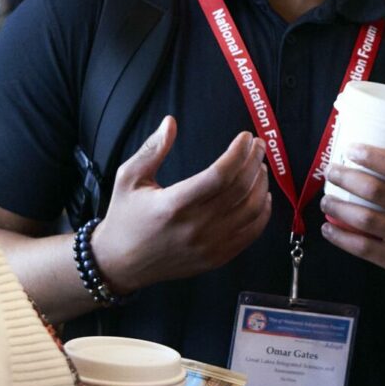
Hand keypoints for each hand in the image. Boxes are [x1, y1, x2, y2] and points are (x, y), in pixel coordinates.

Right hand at [93, 118, 271, 292]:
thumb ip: (152, 149)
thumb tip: (171, 122)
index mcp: (174, 204)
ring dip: (260, 184)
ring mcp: (209, 245)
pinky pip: (250, 233)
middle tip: (258, 145)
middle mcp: (195, 227)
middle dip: (254, 161)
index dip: (238, 153)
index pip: (219, 175)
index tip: (246, 137)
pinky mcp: (216, 258)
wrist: (122, 263)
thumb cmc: (125, 217)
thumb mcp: (128, 178)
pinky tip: (262, 195)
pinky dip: (262, 212)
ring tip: (259, 166)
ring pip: (250, 210)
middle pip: (240, 189)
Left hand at [318, 145, 384, 295]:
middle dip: (346, 178)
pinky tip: (329, 229)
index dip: (372, 156)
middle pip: (375, 190)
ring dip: (338, 207)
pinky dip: (341, 237)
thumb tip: (367, 160)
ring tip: (326, 201)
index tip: (351, 150)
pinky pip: (363, 247)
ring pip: (364, 218)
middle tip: (332, 172)